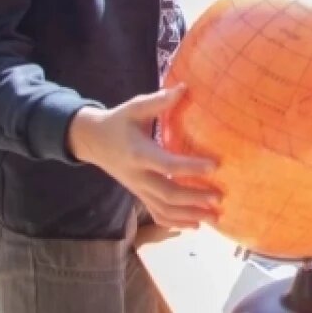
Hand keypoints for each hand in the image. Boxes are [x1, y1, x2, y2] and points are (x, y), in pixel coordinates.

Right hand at [67, 85, 219, 229]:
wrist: (92, 141)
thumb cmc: (118, 121)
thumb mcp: (134, 107)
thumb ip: (158, 101)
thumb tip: (183, 88)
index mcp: (139, 153)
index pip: (167, 165)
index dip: (190, 167)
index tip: (215, 166)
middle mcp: (138, 175)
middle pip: (167, 194)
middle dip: (194, 198)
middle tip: (219, 198)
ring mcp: (138, 188)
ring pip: (163, 209)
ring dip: (189, 215)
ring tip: (214, 218)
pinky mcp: (138, 195)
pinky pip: (156, 213)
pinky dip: (175, 222)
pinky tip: (195, 225)